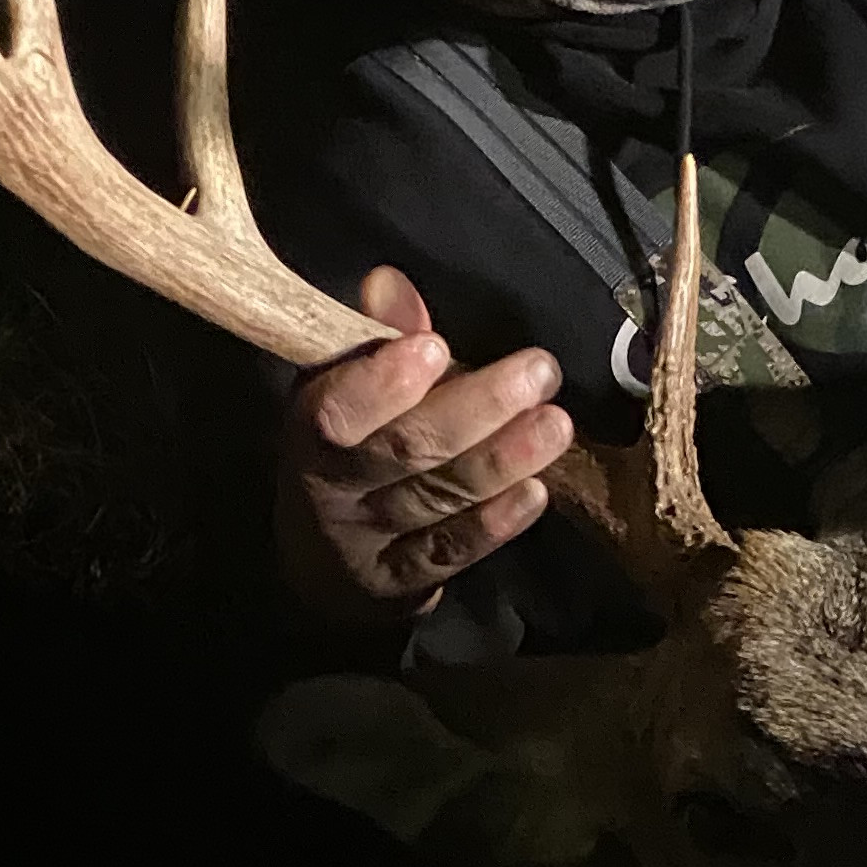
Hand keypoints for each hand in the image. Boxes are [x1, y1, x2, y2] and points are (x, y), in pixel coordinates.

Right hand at [277, 268, 572, 616]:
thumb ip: (374, 339)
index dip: (379, 383)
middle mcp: (334, 490)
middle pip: (402, 451)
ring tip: (555, 424)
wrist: (321, 565)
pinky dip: (494, 523)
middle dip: (474, 408)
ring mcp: (369, 541)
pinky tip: (536, 491)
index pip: (334, 411)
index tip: (433, 347)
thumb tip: (389, 284)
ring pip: (436, 496)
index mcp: (310, 432)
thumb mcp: (340, 393)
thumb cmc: (342, 452)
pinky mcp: (404, 582)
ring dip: (501, 459)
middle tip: (537, 372)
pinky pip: (451, 551)